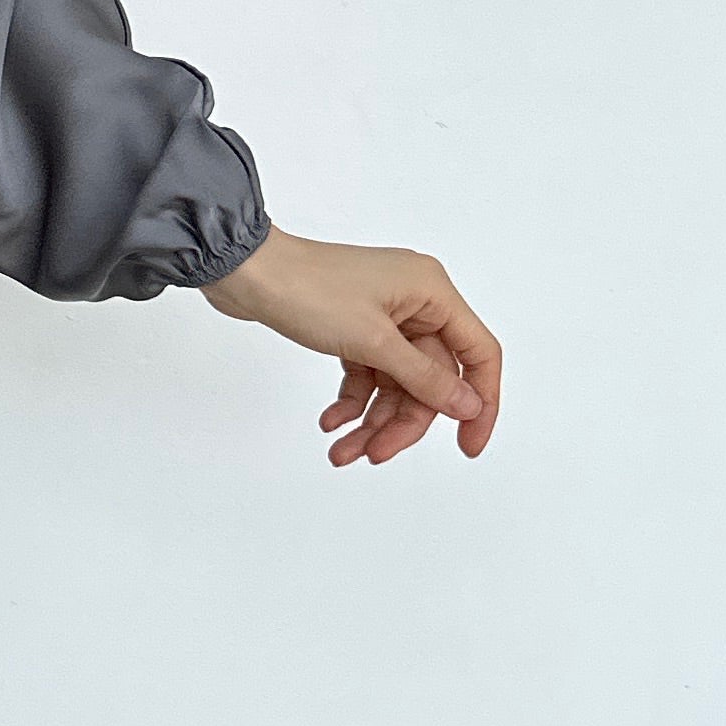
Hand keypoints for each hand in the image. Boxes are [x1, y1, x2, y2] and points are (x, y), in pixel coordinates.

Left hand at [202, 226, 501, 468]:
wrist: (244, 271)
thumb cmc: (307, 290)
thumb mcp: (373, 341)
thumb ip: (424, 378)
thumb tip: (469, 405)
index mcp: (433, 293)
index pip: (479, 355)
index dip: (480, 403)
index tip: (468, 447)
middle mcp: (415, 301)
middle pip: (431, 378)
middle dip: (403, 421)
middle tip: (375, 454)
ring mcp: (383, 314)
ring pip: (396, 382)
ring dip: (373, 420)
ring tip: (342, 451)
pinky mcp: (353, 326)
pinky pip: (367, 373)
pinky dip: (353, 400)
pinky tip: (332, 422)